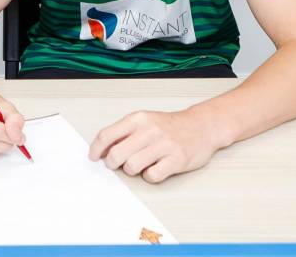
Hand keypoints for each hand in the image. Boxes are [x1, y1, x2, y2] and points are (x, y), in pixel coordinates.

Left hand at [89, 109, 221, 182]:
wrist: (201, 126)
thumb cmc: (169, 126)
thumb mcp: (144, 121)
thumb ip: (124, 132)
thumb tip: (101, 149)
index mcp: (138, 119)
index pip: (107, 135)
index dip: (96, 149)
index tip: (94, 157)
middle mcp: (149, 130)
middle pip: (116, 155)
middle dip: (112, 164)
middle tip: (117, 164)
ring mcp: (163, 145)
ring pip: (132, 167)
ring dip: (133, 170)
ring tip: (141, 164)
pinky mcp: (176, 160)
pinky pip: (152, 176)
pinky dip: (150, 176)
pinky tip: (156, 168)